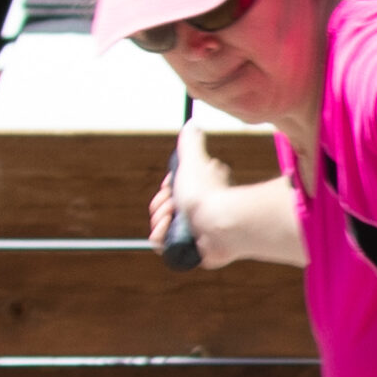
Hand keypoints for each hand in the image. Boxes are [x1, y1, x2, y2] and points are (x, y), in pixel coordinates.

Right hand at [148, 122, 236, 264]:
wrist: (217, 221)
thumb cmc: (207, 190)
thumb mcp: (193, 159)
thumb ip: (191, 142)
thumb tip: (192, 124)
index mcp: (201, 194)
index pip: (171, 193)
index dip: (165, 189)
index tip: (169, 185)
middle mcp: (199, 214)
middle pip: (163, 210)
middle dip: (160, 204)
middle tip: (170, 202)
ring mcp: (194, 234)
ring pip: (161, 227)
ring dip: (159, 218)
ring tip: (171, 216)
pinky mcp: (190, 252)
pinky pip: (163, 246)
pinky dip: (159, 236)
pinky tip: (166, 229)